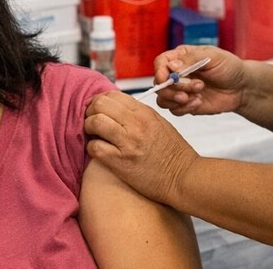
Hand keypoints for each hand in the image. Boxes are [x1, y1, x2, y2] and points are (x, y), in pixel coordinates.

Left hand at [84, 91, 198, 204]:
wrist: (183, 177)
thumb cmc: (173, 153)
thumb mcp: (159, 124)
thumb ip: (138, 114)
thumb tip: (116, 109)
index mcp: (145, 113)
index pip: (112, 95)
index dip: (100, 101)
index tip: (99, 110)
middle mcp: (136, 124)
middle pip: (100, 105)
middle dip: (91, 112)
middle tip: (93, 121)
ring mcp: (128, 143)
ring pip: (94, 122)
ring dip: (89, 128)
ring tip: (94, 136)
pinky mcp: (121, 162)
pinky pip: (95, 147)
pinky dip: (92, 148)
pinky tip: (99, 151)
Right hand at [151, 46, 247, 115]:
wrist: (241, 87)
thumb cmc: (229, 67)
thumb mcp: (213, 57)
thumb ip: (191, 60)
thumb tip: (172, 67)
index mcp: (181, 57)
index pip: (160, 62)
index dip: (160, 71)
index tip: (167, 78)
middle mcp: (177, 74)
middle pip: (159, 83)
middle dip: (174, 88)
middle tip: (196, 88)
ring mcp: (180, 90)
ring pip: (163, 99)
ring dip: (177, 99)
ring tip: (197, 96)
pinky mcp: (186, 105)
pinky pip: (174, 110)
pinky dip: (185, 108)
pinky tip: (200, 102)